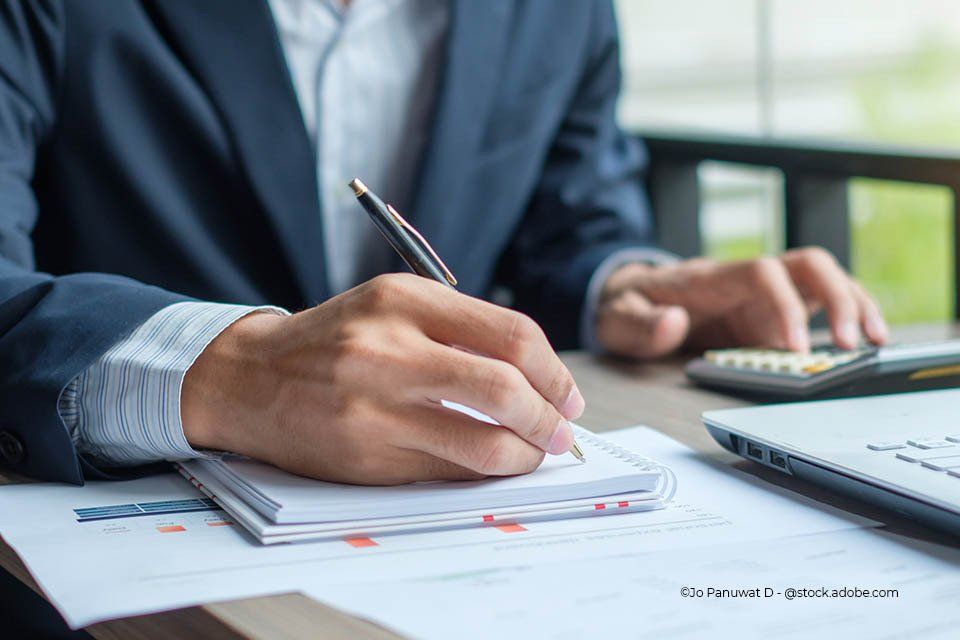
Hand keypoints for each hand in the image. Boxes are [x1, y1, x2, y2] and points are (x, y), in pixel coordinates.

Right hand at [180, 274, 584, 484]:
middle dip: (550, 417)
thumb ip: (459, 329)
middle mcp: (389, 348)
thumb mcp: (391, 307)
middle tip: (563, 431)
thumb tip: (538, 377)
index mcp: (403, 299)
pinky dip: (484, 470)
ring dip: (526, 453)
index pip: (510, 334)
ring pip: (483, 442)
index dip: (554, 371)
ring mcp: (375, 406)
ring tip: (535, 452)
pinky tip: (494, 464)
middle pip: (505, 387)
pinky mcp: (366, 455)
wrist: (249, 378)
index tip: (567, 394)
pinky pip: (448, 470)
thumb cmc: (334, 340)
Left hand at [596, 247, 888, 358]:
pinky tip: (862, 344)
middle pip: (808, 265)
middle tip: (851, 344)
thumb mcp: (618, 317)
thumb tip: (674, 323)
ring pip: (824, 279)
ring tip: (874, 344)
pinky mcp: (774, 311)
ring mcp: (765, 293)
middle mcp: (747, 278)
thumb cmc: (629, 304)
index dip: (785, 305)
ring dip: (854, 305)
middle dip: (837, 299)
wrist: (631, 295)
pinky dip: (846, 317)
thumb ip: (641, 324)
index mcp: (713, 278)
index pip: (762, 274)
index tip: (794, 347)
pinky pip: (819, 303)